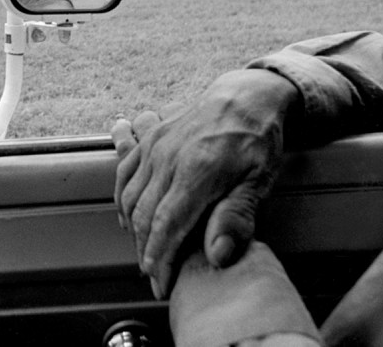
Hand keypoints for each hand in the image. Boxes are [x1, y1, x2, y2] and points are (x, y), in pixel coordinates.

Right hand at [112, 69, 299, 298]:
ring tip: (146, 252)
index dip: (161, 260)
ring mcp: (155, 146)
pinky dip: (122, 199)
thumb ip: (237, 216)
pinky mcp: (149, 139)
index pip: (166, 226)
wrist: (245, 96)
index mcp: (197, 171)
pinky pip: (123, 173)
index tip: (162, 285)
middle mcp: (169, 158)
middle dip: (147, 253)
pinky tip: (129, 216)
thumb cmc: (257, 140)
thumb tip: (218, 254)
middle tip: (156, 277)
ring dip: (133, 230)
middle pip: (144, 217)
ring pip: (129, 198)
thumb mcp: (260, 179)